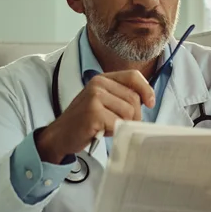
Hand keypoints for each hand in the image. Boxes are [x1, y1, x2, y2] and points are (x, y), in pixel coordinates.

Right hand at [35, 70, 155, 163]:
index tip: (150, 103)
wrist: (60, 135)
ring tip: (108, 127)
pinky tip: (101, 131)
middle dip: (134, 116)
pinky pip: (118, 123)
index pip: (133, 76)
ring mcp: (94, 97)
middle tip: (119, 124)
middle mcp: (98, 84)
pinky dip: (114, 131)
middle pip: (134, 98)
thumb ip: (121, 97)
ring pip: (129, 111)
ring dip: (123, 124)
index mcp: (102, 79)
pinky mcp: (93, 112)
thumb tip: (148, 100)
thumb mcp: (103, 102)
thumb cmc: (85, 121)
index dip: (146, 90)